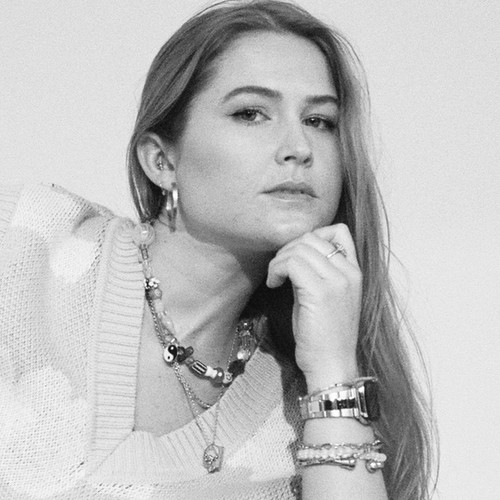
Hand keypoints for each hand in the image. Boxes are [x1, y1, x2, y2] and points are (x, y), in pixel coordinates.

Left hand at [266, 223, 361, 388]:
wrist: (332, 365)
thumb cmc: (324, 335)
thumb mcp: (327, 296)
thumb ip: (318, 272)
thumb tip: (294, 254)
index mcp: (355, 272)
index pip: (338, 231)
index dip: (312, 236)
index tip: (296, 256)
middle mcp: (349, 272)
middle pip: (312, 237)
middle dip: (289, 248)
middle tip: (279, 270)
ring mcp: (337, 281)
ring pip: (299, 248)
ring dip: (279, 260)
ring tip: (275, 279)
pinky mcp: (320, 292)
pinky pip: (291, 263)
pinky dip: (276, 270)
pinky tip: (274, 285)